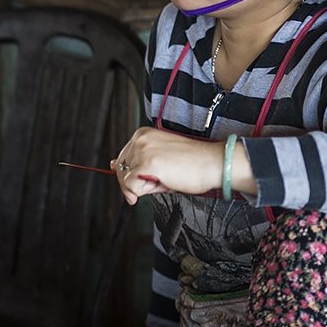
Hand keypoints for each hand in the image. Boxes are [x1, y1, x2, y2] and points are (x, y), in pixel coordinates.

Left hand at [110, 128, 250, 205]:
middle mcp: (140, 139)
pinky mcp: (147, 164)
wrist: (212, 163)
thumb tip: (113, 167)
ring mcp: (143, 151)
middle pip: (121, 171)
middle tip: (161, 178)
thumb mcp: (158, 162)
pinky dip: (143, 192)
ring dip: (144, 186)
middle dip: (137, 182)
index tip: (143, 181)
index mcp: (142, 135)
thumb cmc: (191, 164)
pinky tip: (162, 182)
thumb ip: (136, 165)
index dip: (130, 176)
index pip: (122, 159)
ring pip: (126, 180)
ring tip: (165, 177)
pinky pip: (131, 187)